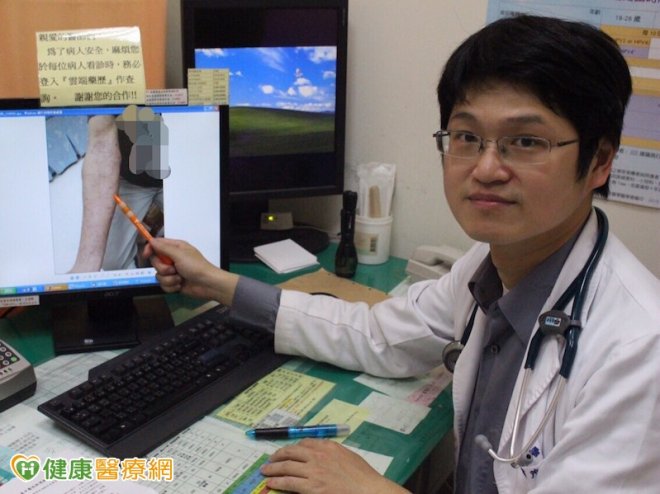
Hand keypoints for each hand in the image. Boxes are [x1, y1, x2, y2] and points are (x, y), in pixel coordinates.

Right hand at [144, 238, 238, 304]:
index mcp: (176, 248)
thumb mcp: (179, 254)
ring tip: (180, 279)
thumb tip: (151, 240)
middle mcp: (173, 258)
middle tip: (173, 269)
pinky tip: (180, 285)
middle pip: (155, 262)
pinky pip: (164, 285)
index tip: (145, 255)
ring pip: (159, 275)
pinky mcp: (174, 282)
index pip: (157, 245)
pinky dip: (171, 286)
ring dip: (169, 279)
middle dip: (162, 268)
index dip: (150, 249)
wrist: (207, 285)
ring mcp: (173, 271)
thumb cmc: (196, 267)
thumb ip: (164, 248)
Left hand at [261, 439, 408, 493]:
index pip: (304, 443)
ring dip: (273, 469)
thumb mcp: (348, 457)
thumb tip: (323, 455)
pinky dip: (278, 482)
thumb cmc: (363, 477)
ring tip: (266, 471)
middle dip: (278, 456)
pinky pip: (289, 483)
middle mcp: (318, 455)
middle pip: (291, 452)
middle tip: (270, 460)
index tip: (287, 452)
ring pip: (287, 467)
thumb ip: (333, 454)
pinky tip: (271, 483)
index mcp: (328, 446)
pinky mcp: (311, 487)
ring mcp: (313, 471)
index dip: (293, 448)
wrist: (368, 490)